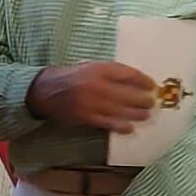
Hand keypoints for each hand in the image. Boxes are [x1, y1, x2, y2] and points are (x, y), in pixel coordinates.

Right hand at [28, 62, 157, 132]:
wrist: (44, 90)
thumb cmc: (70, 77)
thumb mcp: (89, 67)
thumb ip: (109, 73)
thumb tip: (133, 82)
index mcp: (98, 69)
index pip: (127, 74)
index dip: (142, 80)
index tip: (152, 85)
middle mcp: (96, 85)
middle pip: (127, 94)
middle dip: (142, 99)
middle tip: (152, 102)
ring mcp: (91, 103)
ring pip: (120, 110)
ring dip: (136, 114)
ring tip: (146, 115)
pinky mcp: (86, 117)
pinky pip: (107, 123)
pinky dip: (120, 126)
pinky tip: (129, 128)